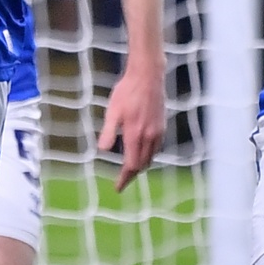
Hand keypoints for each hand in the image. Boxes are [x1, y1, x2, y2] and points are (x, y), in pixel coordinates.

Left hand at [99, 50, 166, 190]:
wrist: (148, 76)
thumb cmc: (127, 92)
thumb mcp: (112, 111)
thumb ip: (108, 131)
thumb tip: (102, 150)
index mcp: (135, 135)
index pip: (131, 165)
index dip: (124, 178)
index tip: (118, 188)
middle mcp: (149, 136)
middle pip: (142, 165)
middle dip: (132, 175)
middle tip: (122, 181)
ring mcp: (158, 131)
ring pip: (151, 157)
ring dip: (141, 166)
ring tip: (131, 169)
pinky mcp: (162, 125)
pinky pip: (157, 148)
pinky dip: (149, 155)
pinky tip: (142, 152)